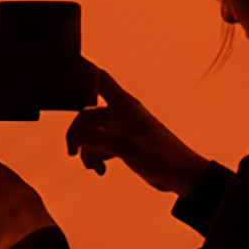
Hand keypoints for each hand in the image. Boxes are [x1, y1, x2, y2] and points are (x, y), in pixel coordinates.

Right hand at [64, 69, 208, 196]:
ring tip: (92, 166)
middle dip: (78, 132)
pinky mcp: (125, 144)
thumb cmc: (162, 155)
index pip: (99, 79)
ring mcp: (123, 129)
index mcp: (124, 105)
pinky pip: (101, 145)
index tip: (66, 76)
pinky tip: (100, 169)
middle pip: (88, 113)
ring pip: (93, 132)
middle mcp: (122, 114)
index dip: (83, 73)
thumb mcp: (125, 147)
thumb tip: (74, 134)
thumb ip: (97, 139)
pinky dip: (96, 156)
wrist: (182, 175)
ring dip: (87, 148)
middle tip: (73, 151)